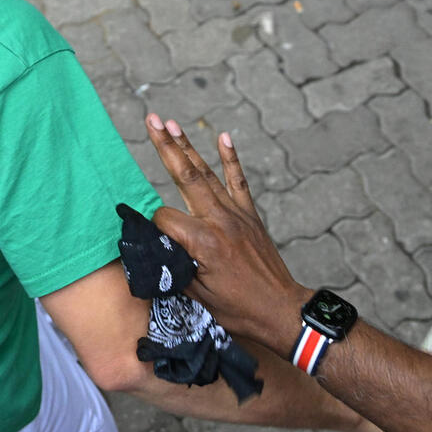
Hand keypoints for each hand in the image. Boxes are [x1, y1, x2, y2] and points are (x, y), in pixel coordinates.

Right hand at [145, 114, 310, 353]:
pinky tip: (224, 137)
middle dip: (164, 145)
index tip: (149, 238)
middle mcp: (219, 219)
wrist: (282, 311)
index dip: (152, 227)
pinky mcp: (250, 215)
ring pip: (206, 173)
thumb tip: (154, 243)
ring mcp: (237, 214)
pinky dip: (231, 158)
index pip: (164, 217)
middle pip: (185, 175)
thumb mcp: (197, 294)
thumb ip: (173, 263)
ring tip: (170, 123)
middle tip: (150, 119)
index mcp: (202, 241)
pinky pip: (238, 181)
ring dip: (187, 146)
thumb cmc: (238, 309)